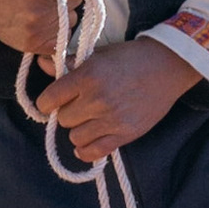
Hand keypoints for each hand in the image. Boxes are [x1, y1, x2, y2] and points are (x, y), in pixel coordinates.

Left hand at [35, 39, 199, 160]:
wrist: (166, 66)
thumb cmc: (130, 58)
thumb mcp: (97, 55)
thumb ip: (69, 63)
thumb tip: (41, 63)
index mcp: (87, 76)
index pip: (49, 100)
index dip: (47, 102)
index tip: (52, 101)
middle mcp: (97, 99)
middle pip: (63, 119)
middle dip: (67, 113)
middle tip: (80, 106)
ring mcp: (112, 119)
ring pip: (75, 137)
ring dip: (79, 130)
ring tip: (90, 120)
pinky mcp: (125, 134)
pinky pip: (94, 152)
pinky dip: (87, 150)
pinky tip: (90, 140)